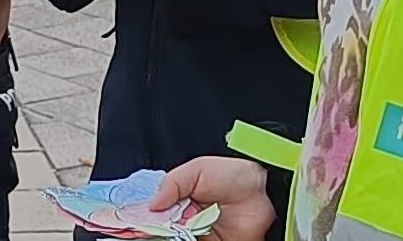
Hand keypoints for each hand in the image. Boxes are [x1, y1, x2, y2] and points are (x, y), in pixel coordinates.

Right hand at [150, 157, 275, 240]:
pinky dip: (183, 240)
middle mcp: (184, 218)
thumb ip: (172, 183)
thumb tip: (152, 204)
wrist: (265, 193)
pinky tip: (181, 235)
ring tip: (172, 227)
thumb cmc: (233, 175)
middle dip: (154, 226)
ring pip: (172, 237)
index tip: (137, 216)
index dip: (145, 213)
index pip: (153, 209)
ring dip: (167, 233)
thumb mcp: (197, 169)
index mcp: (177, 198)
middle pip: (159, 226)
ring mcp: (196, 234)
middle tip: (154, 224)